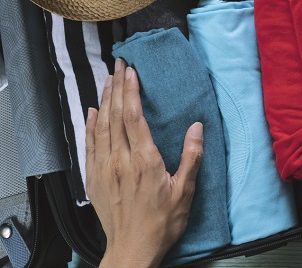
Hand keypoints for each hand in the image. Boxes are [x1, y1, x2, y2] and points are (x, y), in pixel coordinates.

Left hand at [86, 59, 203, 267]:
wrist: (132, 249)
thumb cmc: (162, 222)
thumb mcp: (185, 191)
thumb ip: (191, 157)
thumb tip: (197, 127)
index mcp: (145, 161)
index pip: (134, 117)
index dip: (131, 91)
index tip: (132, 71)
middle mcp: (121, 161)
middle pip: (116, 116)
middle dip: (117, 88)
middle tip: (120, 65)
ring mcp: (105, 169)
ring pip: (102, 127)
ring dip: (104, 101)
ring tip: (108, 80)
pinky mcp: (95, 179)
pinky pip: (90, 145)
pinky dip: (90, 125)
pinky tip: (92, 111)